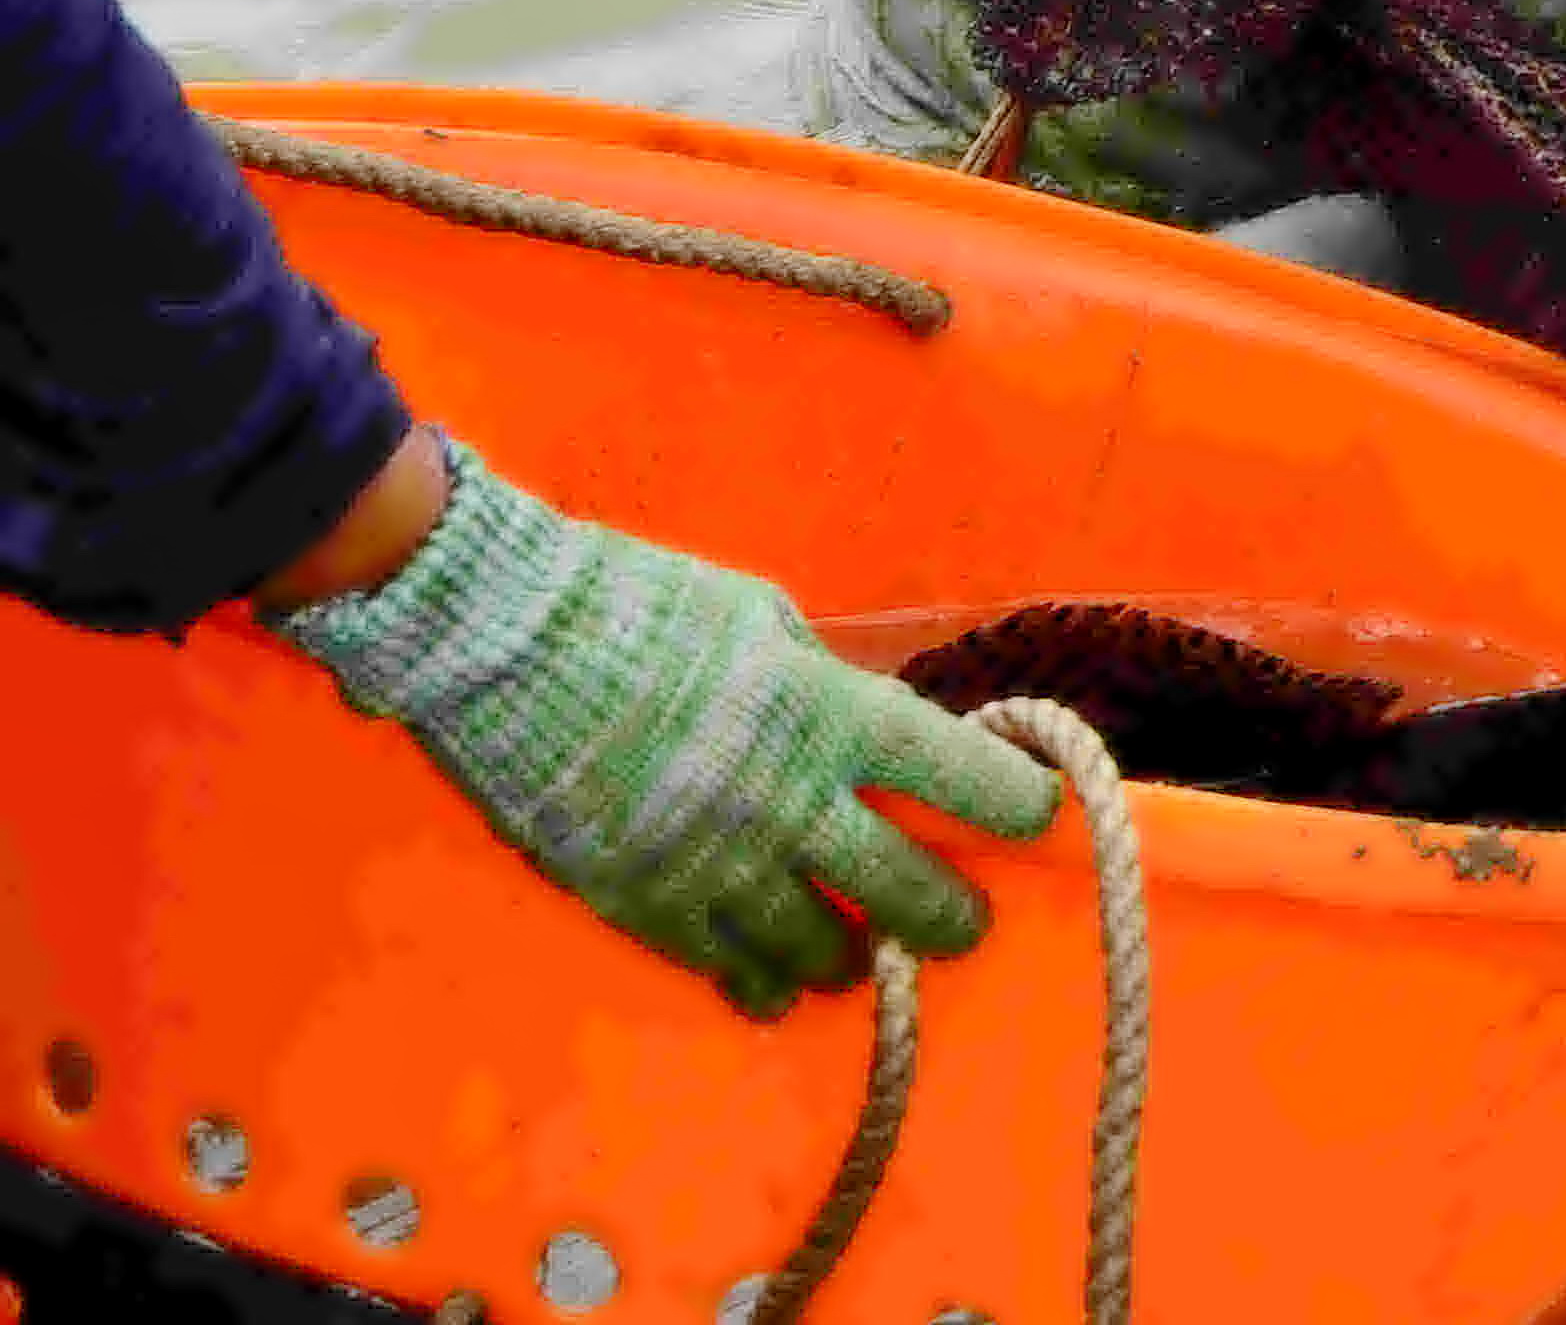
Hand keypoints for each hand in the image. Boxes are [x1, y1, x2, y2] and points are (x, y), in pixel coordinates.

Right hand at [264, 442, 1060, 1015]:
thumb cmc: (639, 605)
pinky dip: (759, 984)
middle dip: (946, 918)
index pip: (960, 776)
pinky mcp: (642, 902)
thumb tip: (863, 731)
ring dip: (850, 961)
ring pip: (817, 950)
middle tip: (961, 927)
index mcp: (832, 713)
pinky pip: (723, 966)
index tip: (1032, 817)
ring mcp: (715, 863)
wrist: (500, 641)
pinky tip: (776, 992)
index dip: (1011, 803)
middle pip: (903, 890)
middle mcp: (789, 801)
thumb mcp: (762, 621)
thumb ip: (822, 685)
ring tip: (860, 959)